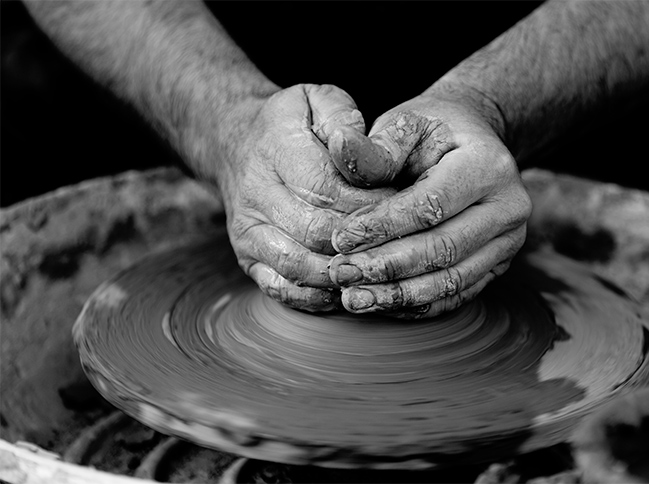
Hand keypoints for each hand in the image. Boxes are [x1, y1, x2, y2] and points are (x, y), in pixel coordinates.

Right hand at [216, 84, 393, 310]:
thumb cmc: (294, 123)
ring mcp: (247, 231)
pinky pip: (282, 289)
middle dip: (364, 243)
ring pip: (300, 267)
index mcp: (276, 150)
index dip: (369, 206)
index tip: (403, 209)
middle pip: (317, 233)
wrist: (237, 143)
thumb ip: (344, 119)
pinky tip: (349, 288)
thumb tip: (360, 150)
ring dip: (344, 274)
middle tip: (401, 246)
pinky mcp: (247, 258)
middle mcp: (255, 194)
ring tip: (381, 271)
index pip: (326, 190)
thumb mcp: (319, 99)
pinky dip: (318, 297)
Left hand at [327, 89, 531, 317]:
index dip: (384, 226)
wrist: (470, 142)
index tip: (340, 239)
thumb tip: (339, 146)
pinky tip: (380, 304)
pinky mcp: (498, 266)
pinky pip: (456, 295)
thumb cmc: (430, 132)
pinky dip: (416, 305)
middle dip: (387, 266)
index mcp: (489, 165)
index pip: (431, 205)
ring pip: (452, 280)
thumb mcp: (406, 125)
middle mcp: (509, 207)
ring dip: (399, 295)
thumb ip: (376, 148)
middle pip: (444, 248)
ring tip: (354, 299)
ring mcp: (508, 242)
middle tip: (341, 274)